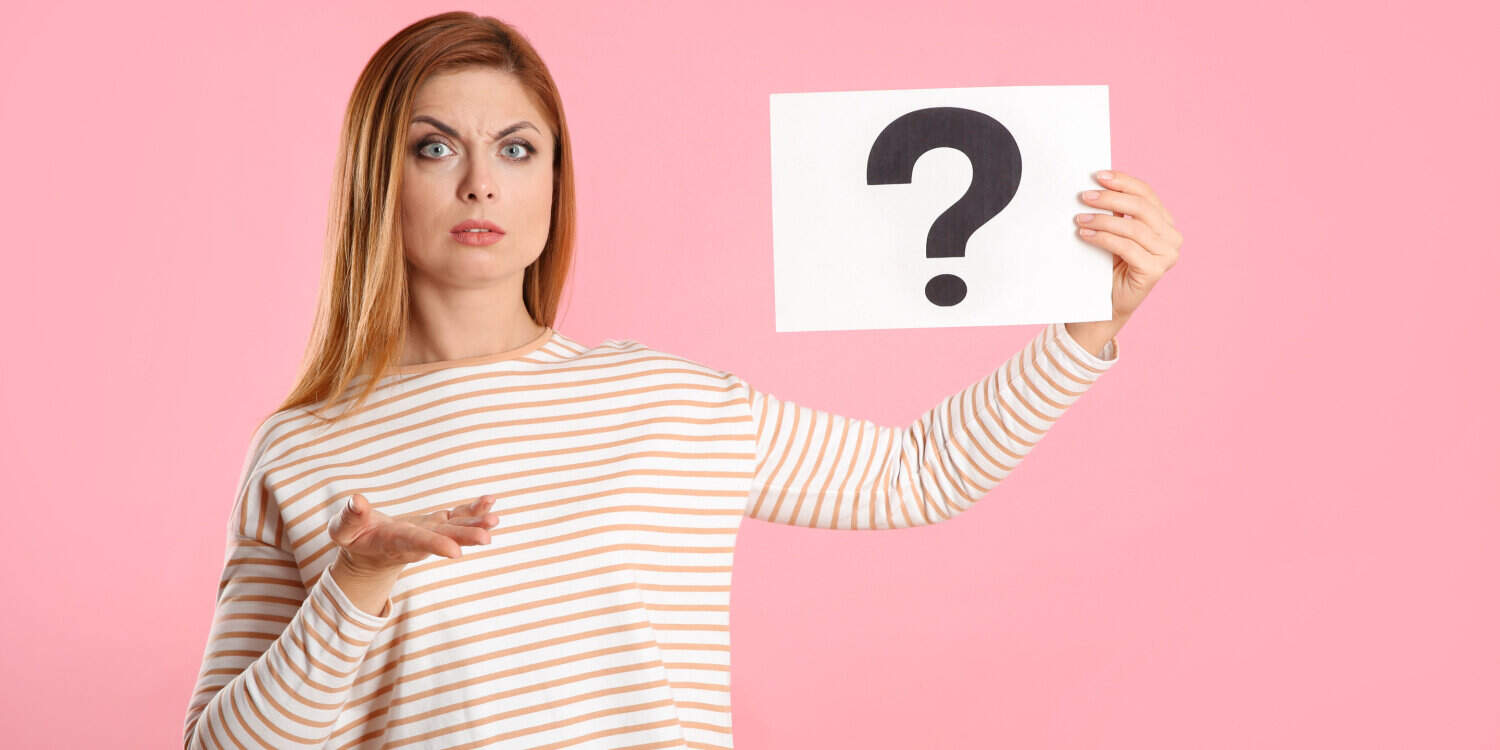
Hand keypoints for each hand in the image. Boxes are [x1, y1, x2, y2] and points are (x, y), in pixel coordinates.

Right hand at [327, 493, 498, 575]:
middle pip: (444, 538)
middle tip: (487, 538)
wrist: (370, 552)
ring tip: (496, 519)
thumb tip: (356, 500)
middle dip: (465, 537)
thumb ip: (349, 517)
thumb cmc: (354, 539)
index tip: (456, 552)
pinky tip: (490, 502)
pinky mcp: (436, 524)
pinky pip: (458, 515)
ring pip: (456, 528)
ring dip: (476, 523)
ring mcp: (430, 532)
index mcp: (395, 542)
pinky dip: (473, 509)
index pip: (417, 543)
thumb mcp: (343, 530)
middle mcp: (418, 540)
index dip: (436, 546)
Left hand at [1073, 170, 1182, 320]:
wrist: (1105, 304)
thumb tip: (1096, 184)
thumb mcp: (1114, 231)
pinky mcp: (1154, 271)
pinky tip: (1086, 234)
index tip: (1098, 175)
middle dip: (1111, 198)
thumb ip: (1116, 210)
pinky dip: (1104, 238)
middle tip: (1084, 196)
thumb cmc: (1108, 265)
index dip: (1123, 182)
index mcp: (1165, 223)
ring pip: (1134, 228)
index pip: (1147, 194)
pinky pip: (1127, 247)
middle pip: (1142, 208)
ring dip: (1103, 219)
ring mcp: (1167, 256)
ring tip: (1080, 218)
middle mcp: (1172, 238)